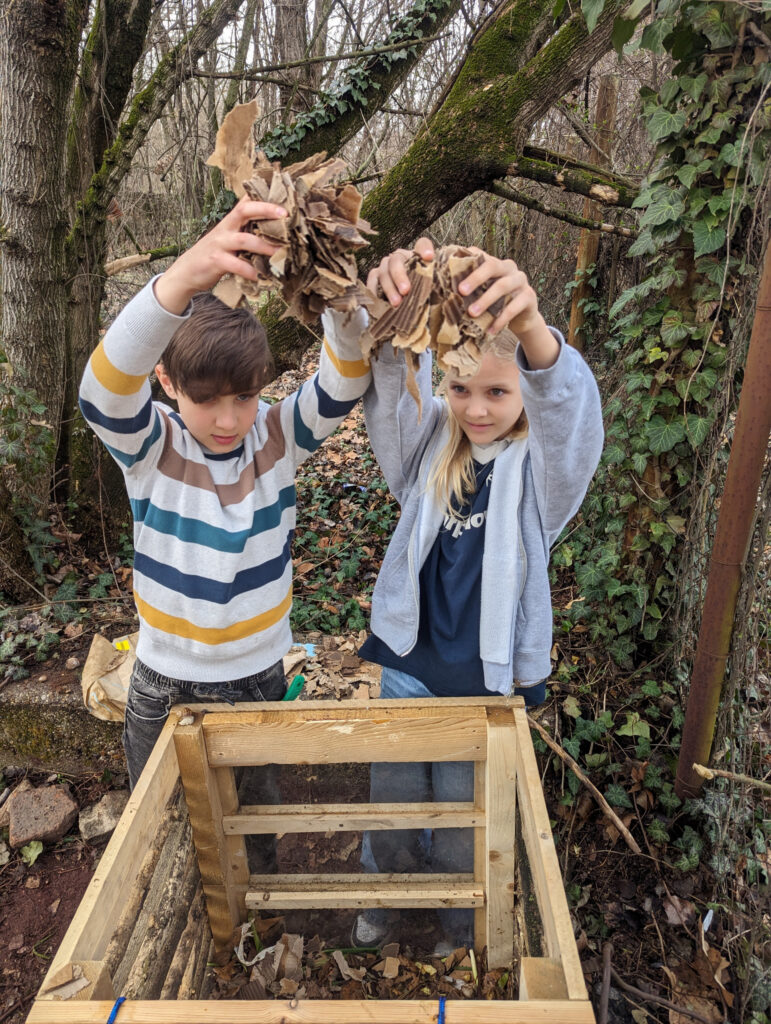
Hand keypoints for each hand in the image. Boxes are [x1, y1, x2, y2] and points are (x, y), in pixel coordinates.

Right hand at [154, 195, 287, 313]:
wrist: (187, 271)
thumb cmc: (214, 255)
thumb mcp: (228, 240)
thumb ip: (246, 234)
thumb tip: (275, 236)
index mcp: (231, 221)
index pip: (246, 202)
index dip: (263, 197)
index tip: (282, 196)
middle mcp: (225, 228)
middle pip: (244, 210)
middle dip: (265, 209)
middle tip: (285, 215)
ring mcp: (220, 244)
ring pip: (244, 239)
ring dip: (264, 246)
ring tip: (281, 253)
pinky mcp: (216, 261)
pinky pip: (236, 265)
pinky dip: (250, 271)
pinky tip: (261, 276)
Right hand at [366, 237, 434, 306]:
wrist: (401, 307)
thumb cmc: (420, 295)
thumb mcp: (432, 290)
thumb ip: (438, 286)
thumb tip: (453, 291)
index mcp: (416, 257)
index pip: (422, 244)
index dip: (424, 249)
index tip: (429, 258)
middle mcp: (399, 258)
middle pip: (397, 260)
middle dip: (400, 275)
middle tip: (406, 290)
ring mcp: (385, 266)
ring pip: (384, 272)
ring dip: (389, 288)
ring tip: (396, 303)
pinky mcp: (374, 277)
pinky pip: (372, 281)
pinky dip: (375, 291)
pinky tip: (381, 302)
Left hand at [460, 249, 557, 367]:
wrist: (521, 318)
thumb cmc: (495, 304)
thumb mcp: (482, 294)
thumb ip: (469, 290)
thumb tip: (440, 293)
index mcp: (495, 263)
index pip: (480, 256)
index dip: (466, 262)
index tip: (451, 274)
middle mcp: (509, 268)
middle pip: (492, 266)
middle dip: (475, 278)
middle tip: (461, 291)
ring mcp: (521, 281)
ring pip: (503, 286)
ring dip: (486, 300)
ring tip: (472, 313)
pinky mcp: (529, 296)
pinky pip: (514, 306)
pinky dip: (501, 319)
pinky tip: (490, 330)